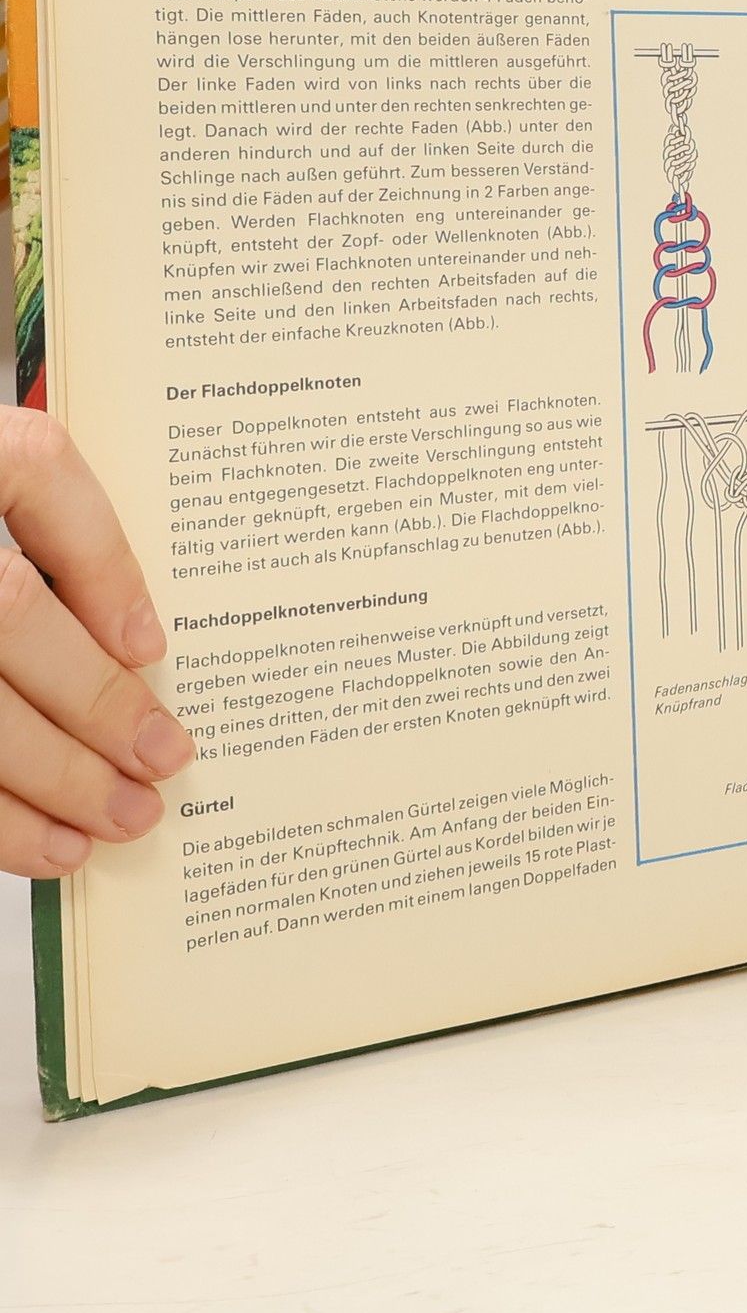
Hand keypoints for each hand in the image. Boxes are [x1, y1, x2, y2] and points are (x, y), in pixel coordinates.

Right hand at [0, 409, 192, 876]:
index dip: (102, 558)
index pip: (32, 469)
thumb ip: (37, 533)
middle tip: (165, 758)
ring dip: (45, 776)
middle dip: (96, 697)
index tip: (152, 644)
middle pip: (5, 610)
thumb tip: (127, 641)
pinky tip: (38, 843)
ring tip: (120, 818)